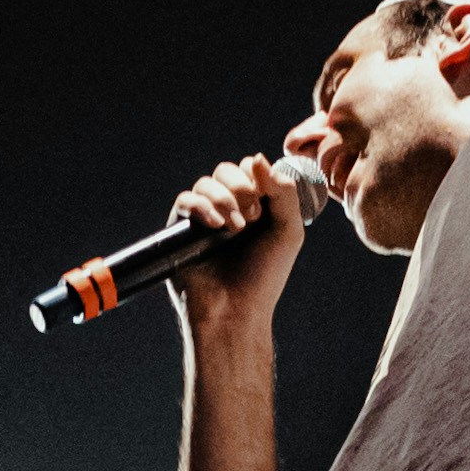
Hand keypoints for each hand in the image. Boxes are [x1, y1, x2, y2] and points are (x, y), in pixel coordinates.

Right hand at [165, 147, 308, 332]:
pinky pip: (185, 200)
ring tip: (236, 228)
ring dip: (224, 198)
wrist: (236, 312)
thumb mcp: (288, 231)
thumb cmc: (264, 277)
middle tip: (254, 216)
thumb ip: (283, 191)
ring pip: (206, 182)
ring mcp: (203, 219)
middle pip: (226, 170)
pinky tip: (216, 225)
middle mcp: (228, 209)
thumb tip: (257, 158)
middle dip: (241, 187)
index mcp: (254, 206)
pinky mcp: (181, 231)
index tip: (267, 205)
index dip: (258, 177)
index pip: (250, 169)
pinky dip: (201, 206)